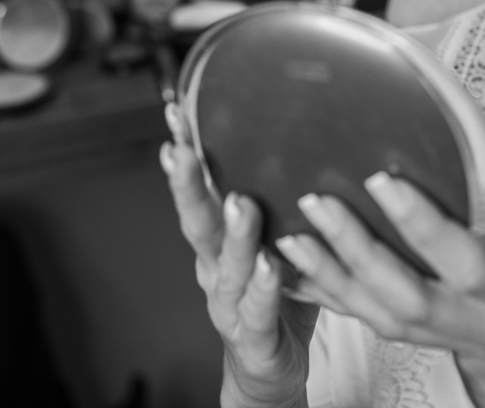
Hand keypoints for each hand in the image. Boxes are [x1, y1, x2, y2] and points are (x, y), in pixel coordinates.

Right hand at [162, 106, 316, 407]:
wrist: (267, 372)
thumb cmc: (275, 299)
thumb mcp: (275, 240)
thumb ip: (279, 199)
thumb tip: (309, 137)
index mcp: (218, 241)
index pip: (198, 188)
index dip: (185, 151)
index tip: (175, 111)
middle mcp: (215, 268)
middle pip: (198, 220)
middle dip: (188, 183)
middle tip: (184, 147)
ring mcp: (230, 303)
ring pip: (227, 265)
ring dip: (233, 232)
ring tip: (239, 201)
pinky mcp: (252, 337)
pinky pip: (257, 310)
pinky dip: (262, 288)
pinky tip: (269, 266)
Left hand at [276, 174, 484, 406]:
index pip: (470, 265)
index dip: (421, 223)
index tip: (382, 178)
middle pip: (413, 300)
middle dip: (358, 251)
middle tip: (316, 202)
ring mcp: (479, 343)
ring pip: (393, 321)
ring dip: (339, 280)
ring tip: (293, 238)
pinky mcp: (464, 339)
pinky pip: (395, 327)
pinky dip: (347, 301)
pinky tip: (311, 275)